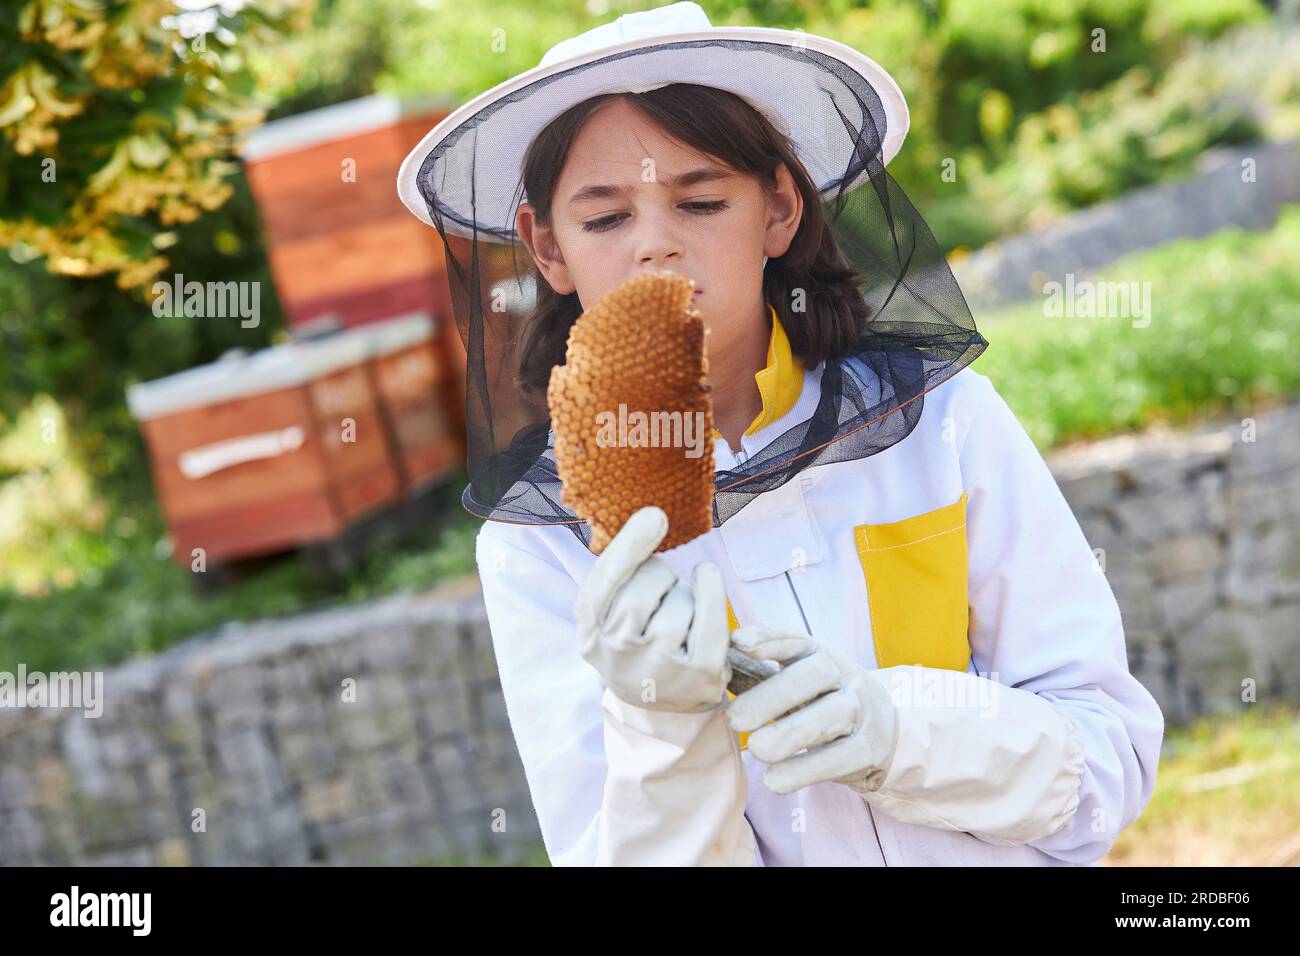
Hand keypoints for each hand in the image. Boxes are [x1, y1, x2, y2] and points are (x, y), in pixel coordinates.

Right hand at [575, 506, 731, 713]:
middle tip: (661, 589)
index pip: (602, 585)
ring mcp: (659, 669)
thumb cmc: (637, 641)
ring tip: (679, 612)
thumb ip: (619, 571)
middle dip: (659, 575)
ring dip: (684, 593)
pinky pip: (710, 615)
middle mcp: (618, 656)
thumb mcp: (610, 614)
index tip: (654, 515)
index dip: (628, 547)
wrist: (660, 703)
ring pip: (678, 601)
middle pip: (643, 588)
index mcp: (590, 633)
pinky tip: (706, 580)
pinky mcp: (699, 675)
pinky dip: (711, 588)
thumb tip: (653, 517)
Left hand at [724, 627, 899, 795]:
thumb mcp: (795, 682)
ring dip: (788, 735)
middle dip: (772, 696)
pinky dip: (803, 771)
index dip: (768, 640)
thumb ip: (758, 675)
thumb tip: (714, 668)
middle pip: (814, 675)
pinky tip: (774, 780)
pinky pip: (837, 758)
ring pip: (829, 716)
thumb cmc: (821, 702)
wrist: (881, 732)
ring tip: (756, 750)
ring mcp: (860, 711)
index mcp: (820, 654)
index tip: (739, 643)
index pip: (796, 640)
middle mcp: (844, 676)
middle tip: (735, 720)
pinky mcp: (866, 749)